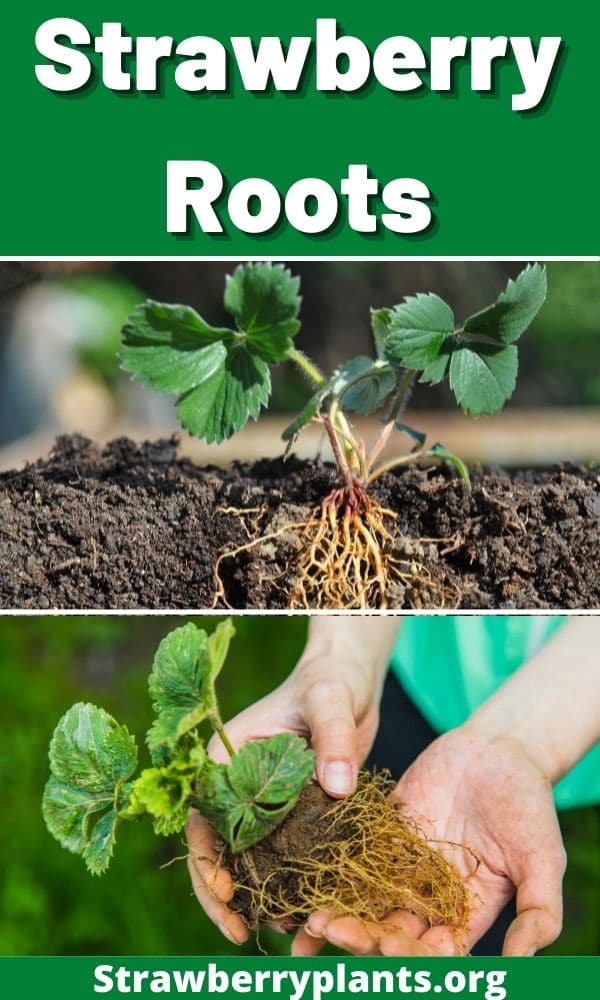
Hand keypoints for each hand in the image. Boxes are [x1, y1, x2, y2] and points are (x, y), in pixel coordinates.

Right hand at [186, 632, 388, 945]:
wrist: (349, 679)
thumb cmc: (330, 680)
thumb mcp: (330, 701)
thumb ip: (333, 739)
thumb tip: (338, 786)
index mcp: (226, 759)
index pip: (202, 818)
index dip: (208, 860)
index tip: (227, 895)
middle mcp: (236, 786)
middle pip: (218, 849)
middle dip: (223, 895)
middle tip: (239, 935)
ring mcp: (262, 803)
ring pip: (248, 860)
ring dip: (257, 898)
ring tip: (280, 932)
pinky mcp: (292, 813)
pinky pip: (283, 856)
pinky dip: (289, 885)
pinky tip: (304, 914)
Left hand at [300, 727, 565, 956]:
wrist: (498, 748)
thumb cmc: (528, 804)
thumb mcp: (544, 859)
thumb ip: (538, 912)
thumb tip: (519, 963)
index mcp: (465, 912)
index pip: (433, 950)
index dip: (410, 955)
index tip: (389, 948)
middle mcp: (429, 896)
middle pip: (390, 930)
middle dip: (362, 937)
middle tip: (333, 931)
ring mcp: (402, 865)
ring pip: (365, 900)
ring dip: (339, 913)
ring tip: (310, 919)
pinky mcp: (381, 832)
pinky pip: (351, 855)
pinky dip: (329, 869)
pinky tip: (304, 874)